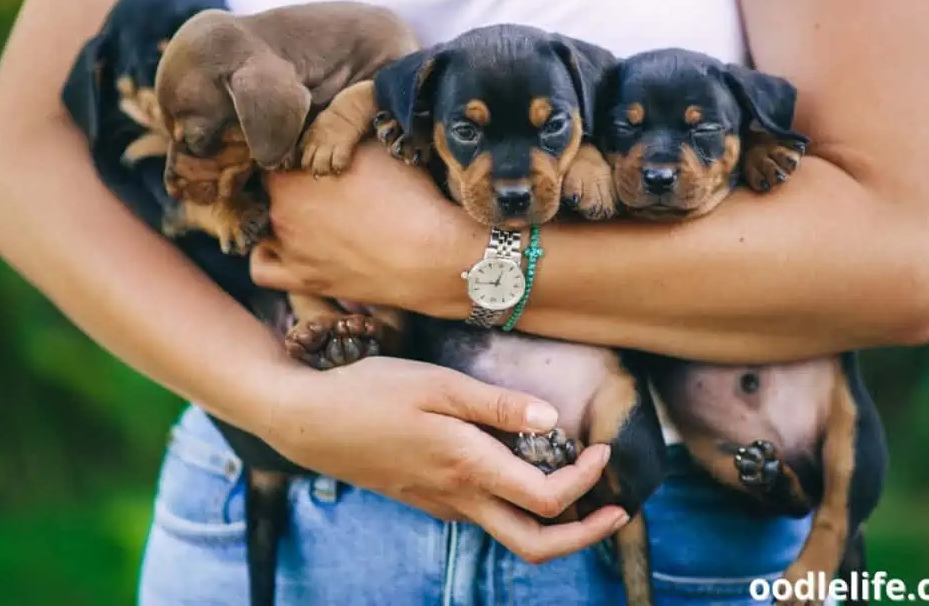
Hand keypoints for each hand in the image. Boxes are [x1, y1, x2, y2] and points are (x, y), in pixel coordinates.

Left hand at [251, 143, 482, 316]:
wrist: (431, 257)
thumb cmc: (409, 198)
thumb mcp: (377, 147)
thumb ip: (342, 135)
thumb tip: (332, 124)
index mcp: (292, 173)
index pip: (279, 154)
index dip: (301, 153)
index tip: (321, 156)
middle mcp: (280, 211)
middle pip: (274, 190)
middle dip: (297, 185)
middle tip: (331, 187)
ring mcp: (289, 249)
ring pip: (267, 224)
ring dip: (285, 216)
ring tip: (318, 217)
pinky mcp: (303, 282)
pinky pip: (261, 269)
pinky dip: (267, 255)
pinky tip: (284, 248)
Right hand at [262, 355, 628, 563]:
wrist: (310, 423)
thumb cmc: (371, 393)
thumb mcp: (437, 385)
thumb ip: (497, 405)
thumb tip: (553, 421)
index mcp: (467, 467)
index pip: (547, 498)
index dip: (586, 480)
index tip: (601, 449)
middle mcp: (459, 497)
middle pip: (534, 544)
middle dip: (585, 535)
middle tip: (618, 510)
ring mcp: (442, 504)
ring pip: (511, 534)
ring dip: (555, 522)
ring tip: (584, 491)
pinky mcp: (429, 498)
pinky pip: (485, 515)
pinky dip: (520, 506)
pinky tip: (524, 472)